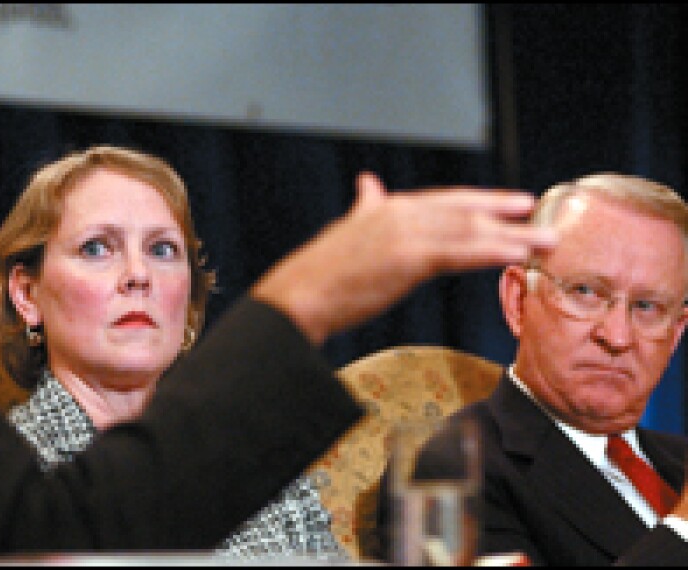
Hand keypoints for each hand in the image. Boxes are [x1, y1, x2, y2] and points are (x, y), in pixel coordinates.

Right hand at [251, 172, 556, 344]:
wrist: (298, 295)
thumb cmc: (320, 273)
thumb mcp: (348, 232)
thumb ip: (366, 208)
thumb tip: (368, 184)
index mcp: (387, 208)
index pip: (443, 201)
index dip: (479, 202)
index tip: (508, 202)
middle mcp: (400, 213)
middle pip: (463, 211)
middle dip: (503, 211)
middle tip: (537, 212)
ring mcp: (404, 233)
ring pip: (469, 231)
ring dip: (511, 234)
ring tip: (544, 240)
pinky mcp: (407, 257)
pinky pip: (459, 253)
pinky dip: (491, 251)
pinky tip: (515, 253)